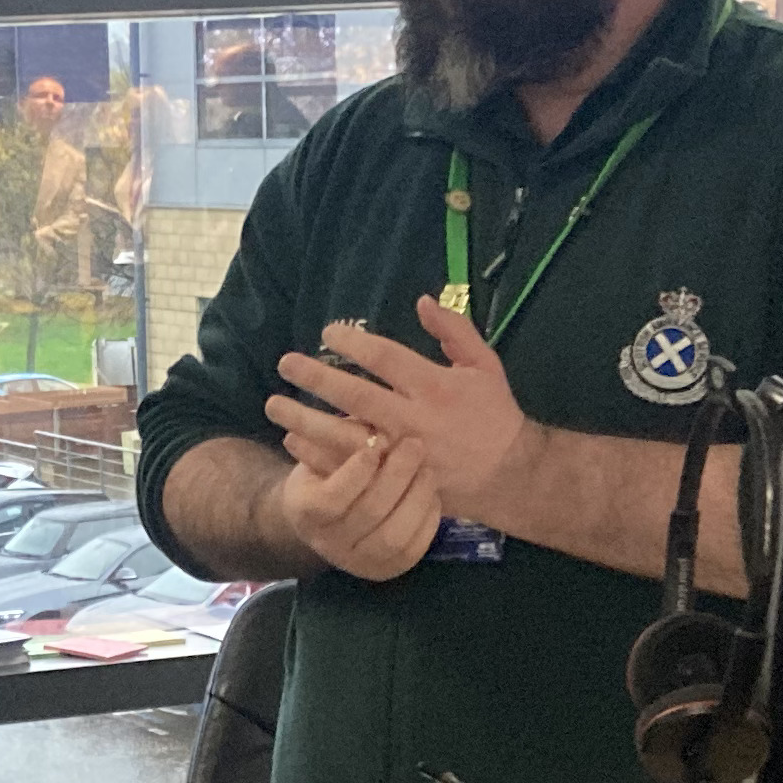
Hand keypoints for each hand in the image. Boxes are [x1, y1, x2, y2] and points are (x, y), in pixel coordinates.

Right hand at [261, 382, 443, 581]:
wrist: (328, 518)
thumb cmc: (326, 469)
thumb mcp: (316, 450)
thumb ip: (332, 435)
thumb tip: (361, 414)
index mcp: (305, 511)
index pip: (332, 498)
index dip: (356, 471)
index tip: (375, 439)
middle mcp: (330, 544)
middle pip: (369, 514)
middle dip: (394, 477)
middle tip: (414, 443)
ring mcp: (362, 561)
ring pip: (395, 535)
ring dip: (415, 497)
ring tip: (427, 468)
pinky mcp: (391, 568)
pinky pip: (415, 546)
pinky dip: (427, 516)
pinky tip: (434, 490)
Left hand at [275, 301, 539, 532]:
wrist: (508, 474)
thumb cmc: (494, 413)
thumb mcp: (484, 365)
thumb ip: (454, 331)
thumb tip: (422, 300)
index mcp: (436, 386)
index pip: (385, 358)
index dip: (353, 343)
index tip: (328, 333)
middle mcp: (415, 420)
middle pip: (356, 396)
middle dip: (317, 378)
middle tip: (286, 364)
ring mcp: (402, 455)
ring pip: (344, 437)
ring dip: (305, 421)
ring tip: (274, 406)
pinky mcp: (396, 481)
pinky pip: (350, 469)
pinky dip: (319, 456)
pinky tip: (293, 442)